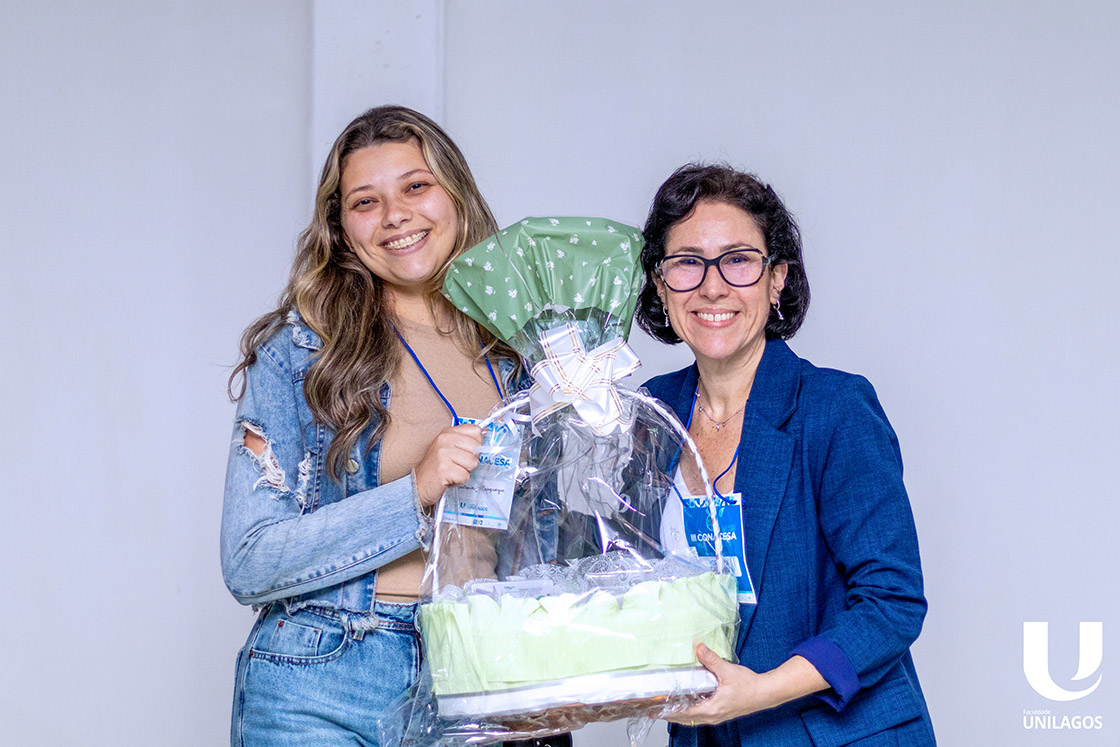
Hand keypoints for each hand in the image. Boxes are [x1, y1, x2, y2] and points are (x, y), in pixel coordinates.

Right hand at [414, 423, 484, 506]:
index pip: (476, 430)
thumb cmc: (436, 469)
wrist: (418, 485)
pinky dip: (459, 481)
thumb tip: (485, 439)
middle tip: (456, 465)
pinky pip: (465, 476)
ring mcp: (443, 454)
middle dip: (470, 461)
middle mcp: (445, 440)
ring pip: (473, 463)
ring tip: (452, 471)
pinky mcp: (444, 469)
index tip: (466, 452)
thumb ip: (465, 442)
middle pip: (476, 448)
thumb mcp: (449, 449)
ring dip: (464, 471)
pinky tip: (449, 479)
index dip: (476, 444)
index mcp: (448, 432)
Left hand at [663, 645, 828, 726]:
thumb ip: (711, 660)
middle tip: (653, 708)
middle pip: (684, 718)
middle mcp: (712, 716)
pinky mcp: (720, 712)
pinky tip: (685, 701)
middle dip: (668, 714)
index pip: (683, 713)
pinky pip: (699, 714)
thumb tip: (698, 648)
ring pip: (691, 718)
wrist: (765, 693)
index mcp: (712, 709)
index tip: (653, 708)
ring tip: (664, 706)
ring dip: (678, 713)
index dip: (666, 711)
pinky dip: (689, 710)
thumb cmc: (749, 686)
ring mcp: (716, 716)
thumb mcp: (728, 671)